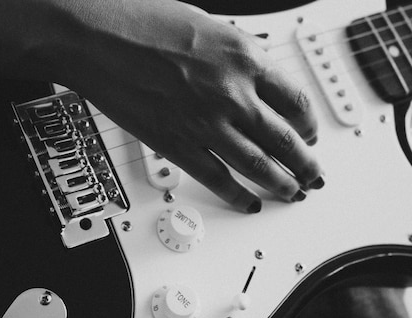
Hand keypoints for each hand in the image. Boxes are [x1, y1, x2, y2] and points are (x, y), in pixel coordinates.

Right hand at [58, 0, 323, 211]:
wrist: (97, 37)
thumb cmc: (143, 22)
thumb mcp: (208, 26)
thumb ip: (236, 57)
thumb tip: (252, 76)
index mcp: (245, 58)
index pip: (295, 102)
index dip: (309, 125)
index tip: (309, 135)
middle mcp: (233, 93)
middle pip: (285, 139)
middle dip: (306, 163)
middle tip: (314, 176)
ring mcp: (206, 123)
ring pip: (258, 165)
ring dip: (282, 183)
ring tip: (292, 193)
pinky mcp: (178, 145)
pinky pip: (217, 178)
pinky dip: (238, 195)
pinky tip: (249, 202)